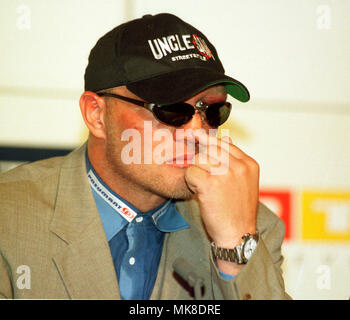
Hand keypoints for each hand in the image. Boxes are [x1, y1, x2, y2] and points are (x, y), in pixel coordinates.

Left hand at [184, 131, 258, 251]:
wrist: (237, 235)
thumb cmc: (239, 211)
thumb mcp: (245, 182)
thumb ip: (236, 161)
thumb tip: (225, 139)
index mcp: (249, 164)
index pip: (225, 142)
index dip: (210, 143)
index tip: (197, 141)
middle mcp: (239, 166)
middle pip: (211, 147)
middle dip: (201, 156)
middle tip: (197, 167)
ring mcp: (225, 174)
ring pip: (199, 158)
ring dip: (196, 171)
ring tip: (202, 186)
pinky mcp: (210, 184)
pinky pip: (191, 171)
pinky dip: (190, 181)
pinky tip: (198, 191)